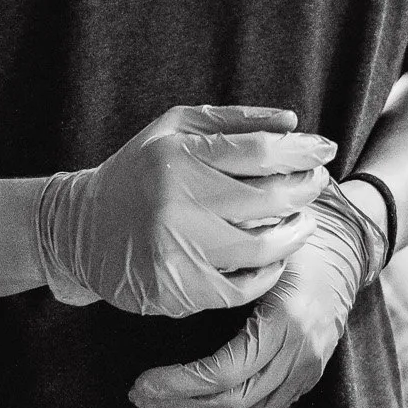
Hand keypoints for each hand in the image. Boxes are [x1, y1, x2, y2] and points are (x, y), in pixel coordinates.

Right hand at [33, 105, 334, 317]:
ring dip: (295, 233)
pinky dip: (268, 272)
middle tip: (317, 184)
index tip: (326, 150)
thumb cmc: (138, 174)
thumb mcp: (172, 129)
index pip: (259, 151)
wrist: (81, 229)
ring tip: (302, 222)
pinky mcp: (179, 288)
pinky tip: (275, 258)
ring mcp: (178, 248)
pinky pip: (243, 285)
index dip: (302, 151)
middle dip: (306, 189)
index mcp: (178, 155)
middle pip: (270, 198)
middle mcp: (177, 201)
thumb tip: (291, 122)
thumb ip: (231, 120)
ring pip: (263, 246)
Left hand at [129, 180, 384, 407]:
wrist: (347, 250)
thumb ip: (224, 269)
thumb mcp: (260, 249)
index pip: (225, 372)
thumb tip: (169, 279)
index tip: (143, 382)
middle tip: (141, 395)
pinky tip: (197, 403)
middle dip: (181, 404)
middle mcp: (301, 353)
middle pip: (235, 402)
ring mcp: (308, 369)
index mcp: (286, 321)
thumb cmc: (294, 243)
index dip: (180, 384)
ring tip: (162, 402)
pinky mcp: (307, 377)